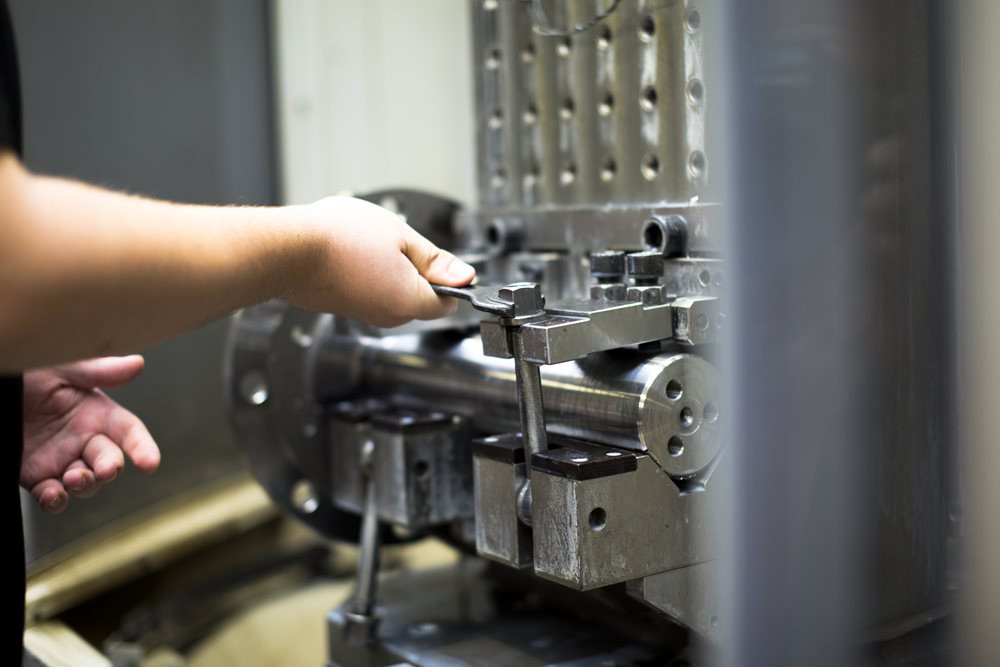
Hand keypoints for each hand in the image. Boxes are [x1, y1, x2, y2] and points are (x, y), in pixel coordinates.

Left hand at [22, 355, 160, 512]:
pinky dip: (56, 500)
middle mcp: (83, 439)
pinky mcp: (36, 478)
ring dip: (85, 485)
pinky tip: (53, 494)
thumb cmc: (24, 375)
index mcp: (95, 413)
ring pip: (86, 484)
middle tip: (104, 469)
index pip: (129, 433)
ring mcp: (61, 461)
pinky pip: (53, 496)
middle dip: (110, 468)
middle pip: (110, 462)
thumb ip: (97, 370)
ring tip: (72, 478)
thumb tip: (136, 364)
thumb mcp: (58, 369)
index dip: (143, 447)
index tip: (150, 464)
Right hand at [287, 196, 475, 327]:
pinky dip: (368, 274)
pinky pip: (370, 291)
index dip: (450, 279)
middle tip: (396, 242)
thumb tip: (464, 276)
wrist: (286, 250)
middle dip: (417, 270)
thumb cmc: (336, 239)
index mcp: (409, 301)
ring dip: (391, 269)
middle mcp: (388, 316)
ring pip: (394, 293)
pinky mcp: (346, 308)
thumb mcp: (400, 235)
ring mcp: (365, 314)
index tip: (440, 259)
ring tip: (369, 245)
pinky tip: (352, 253)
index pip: (448, 302)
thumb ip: (436, 259)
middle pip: (421, 297)